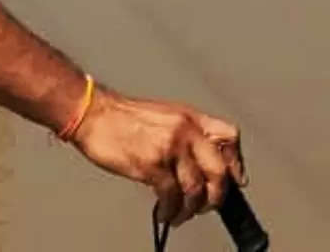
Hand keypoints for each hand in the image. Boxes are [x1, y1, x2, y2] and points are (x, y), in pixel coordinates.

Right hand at [69, 90, 243, 229]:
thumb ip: (185, 136)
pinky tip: (166, 214)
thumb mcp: (165, 117)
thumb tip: (200, 165)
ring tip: (181, 215)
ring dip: (191, 209)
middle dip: (216, 196)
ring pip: (196, 188)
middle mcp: (185, 130)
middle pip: (218, 170)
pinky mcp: (151, 164)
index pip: (229, 136)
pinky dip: (171, 211)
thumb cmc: (123, 118)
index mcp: (190, 117)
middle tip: (207, 207)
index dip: (236, 162)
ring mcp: (169, 147)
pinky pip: (171, 196)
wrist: (93, 113)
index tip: (235, 181)